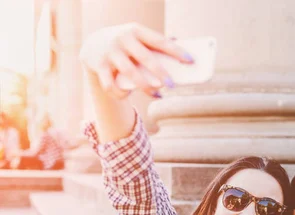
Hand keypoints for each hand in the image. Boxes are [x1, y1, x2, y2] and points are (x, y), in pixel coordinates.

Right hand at [79, 23, 193, 98]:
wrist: (93, 44)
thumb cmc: (127, 45)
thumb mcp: (139, 38)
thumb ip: (157, 44)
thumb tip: (183, 50)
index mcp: (136, 30)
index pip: (159, 41)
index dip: (176, 51)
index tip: (191, 61)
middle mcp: (122, 39)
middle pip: (145, 57)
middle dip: (160, 72)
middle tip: (172, 85)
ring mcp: (110, 52)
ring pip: (129, 72)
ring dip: (145, 85)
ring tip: (158, 94)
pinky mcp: (99, 66)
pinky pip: (111, 84)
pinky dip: (120, 93)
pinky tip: (128, 94)